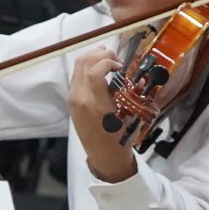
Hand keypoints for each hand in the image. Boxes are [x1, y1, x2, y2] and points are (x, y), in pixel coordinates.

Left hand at [67, 46, 138, 182]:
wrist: (104, 155)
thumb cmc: (120, 137)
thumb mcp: (129, 115)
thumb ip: (128, 93)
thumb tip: (137, 74)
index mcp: (95, 103)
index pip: (95, 71)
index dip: (108, 61)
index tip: (121, 65)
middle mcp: (79, 98)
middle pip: (83, 63)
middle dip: (100, 54)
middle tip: (116, 57)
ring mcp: (73, 98)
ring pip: (78, 68)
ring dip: (92, 57)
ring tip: (108, 57)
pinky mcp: (71, 100)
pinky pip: (77, 76)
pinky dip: (87, 67)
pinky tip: (99, 67)